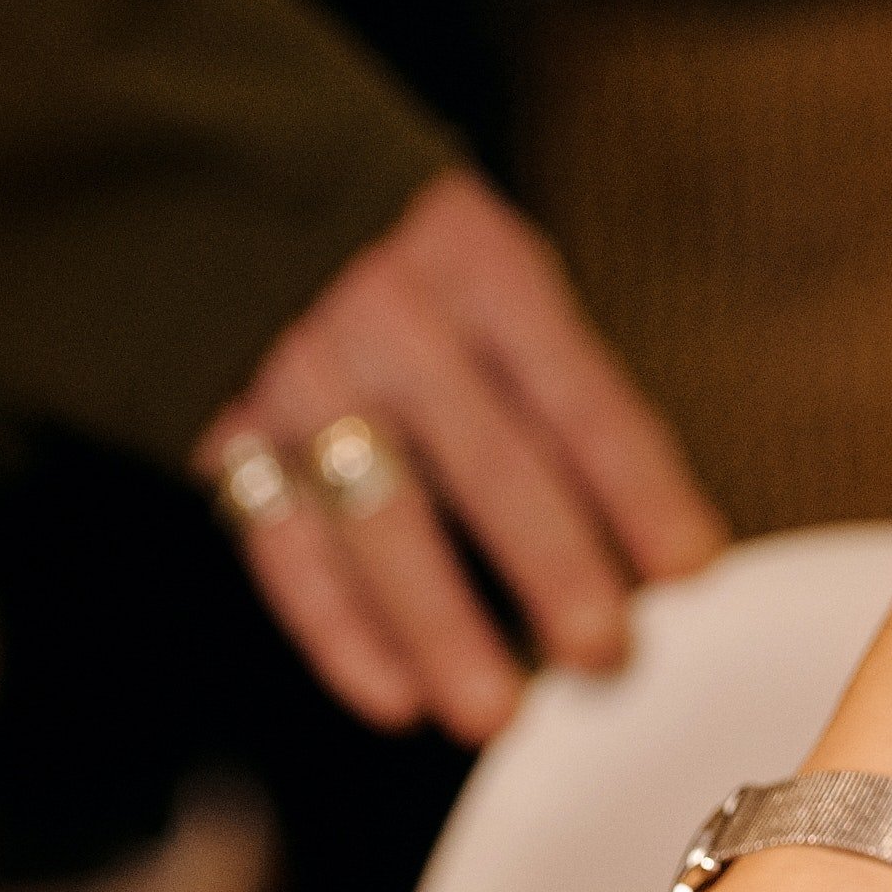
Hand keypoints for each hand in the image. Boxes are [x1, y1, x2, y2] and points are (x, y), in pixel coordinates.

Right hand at [204, 172, 726, 743]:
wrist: (202, 179)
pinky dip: (340, 630)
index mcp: (478, 266)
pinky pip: (287, 549)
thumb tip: (634, 543)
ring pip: (381, 521)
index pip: (575, 390)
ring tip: (495, 713)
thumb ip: (545, 380)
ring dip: (441, 626)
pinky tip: (394, 696)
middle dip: (552, 565)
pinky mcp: (225, 429)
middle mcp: (391, 318)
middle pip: (487, 459)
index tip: (688, 567)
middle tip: (605, 657)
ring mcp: (302, 375)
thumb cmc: (388, 254)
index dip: (635, 484)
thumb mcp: (481, 266)